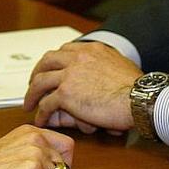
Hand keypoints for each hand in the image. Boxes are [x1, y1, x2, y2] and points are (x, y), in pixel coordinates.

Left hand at [23, 42, 140, 131]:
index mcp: (91, 49)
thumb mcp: (122, 65)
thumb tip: (108, 72)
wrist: (140, 99)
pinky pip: (46, 103)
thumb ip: (108, 64)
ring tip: (29, 104)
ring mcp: (69, 74)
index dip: (55, 61)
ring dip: (32, 93)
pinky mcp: (65, 93)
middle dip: (37, 72)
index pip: (65, 50)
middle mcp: (77, 58)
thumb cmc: (138, 88)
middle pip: (47, 61)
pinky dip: (41, 112)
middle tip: (33, 84)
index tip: (51, 69)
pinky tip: (41, 119)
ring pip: (40, 81)